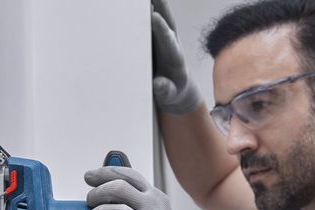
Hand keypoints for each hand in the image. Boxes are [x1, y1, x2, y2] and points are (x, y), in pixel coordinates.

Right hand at [152, 0, 202, 115]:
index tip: (154, 17)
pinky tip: (138, 2)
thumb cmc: (173, 92)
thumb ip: (165, 90)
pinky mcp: (158, 38)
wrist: (177, 88)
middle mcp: (172, 43)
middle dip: (162, 7)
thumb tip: (158, 84)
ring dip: (155, 4)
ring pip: (161, 18)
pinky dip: (147, 10)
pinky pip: (153, 21)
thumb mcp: (170, 96)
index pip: (168, 41)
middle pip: (168, 22)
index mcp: (175, 58)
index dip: (161, 29)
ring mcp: (165, 39)